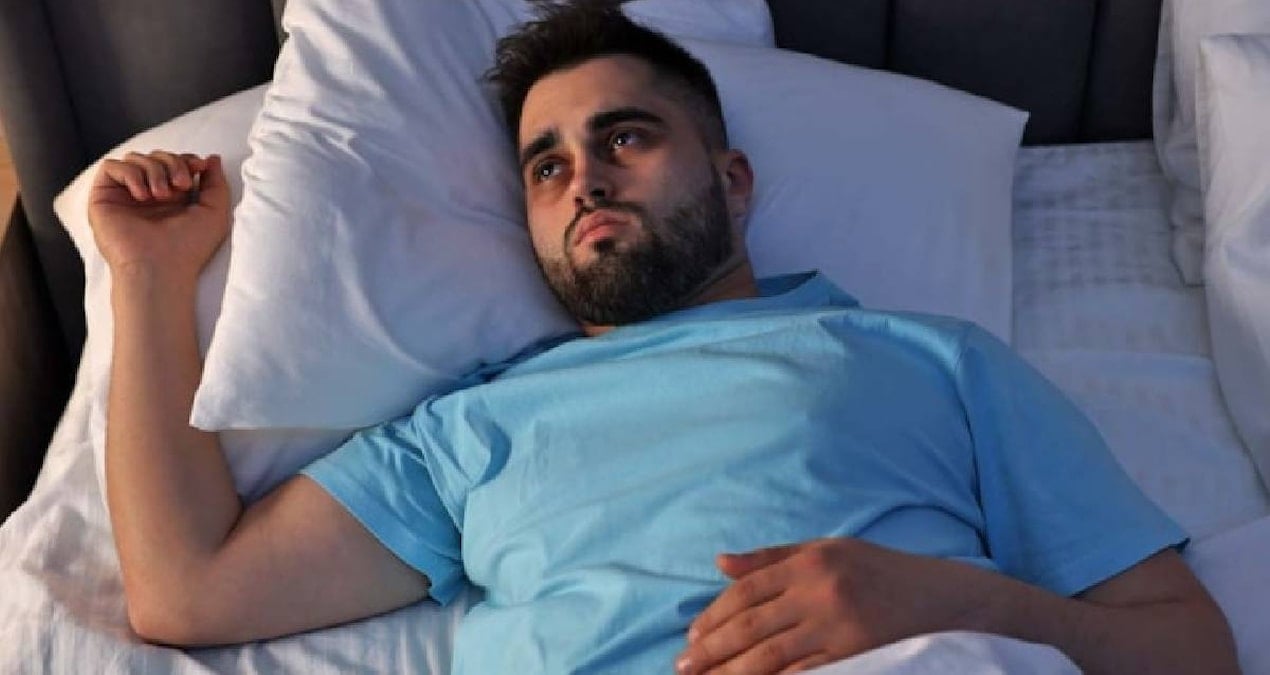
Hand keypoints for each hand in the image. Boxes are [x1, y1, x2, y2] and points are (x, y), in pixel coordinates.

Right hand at [87, 150, 230, 287]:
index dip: (187, 159)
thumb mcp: (216, 212)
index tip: (199, 167)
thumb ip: (217, 183)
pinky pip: (111, 166)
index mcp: (173, 198)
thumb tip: (212, 158)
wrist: (161, 269)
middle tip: (181, 185)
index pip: (176, 162)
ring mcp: (125, 197)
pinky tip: (142, 196)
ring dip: (154, 170)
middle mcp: (148, 196)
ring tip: (161, 195)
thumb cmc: (189, 247)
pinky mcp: (103, 199)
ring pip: (135, 158)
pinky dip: (130, 174)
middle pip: (156, 156)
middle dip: (172, 162)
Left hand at [677, 538, 984, 674]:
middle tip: (684, 666)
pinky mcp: (855, 655)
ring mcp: (838, 625)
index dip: (714, 615)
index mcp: (809, 561)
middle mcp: (820, 590)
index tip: (692, 636)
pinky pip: (804, 674)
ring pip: (770, 655)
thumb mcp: (828, 551)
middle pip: (751, 624)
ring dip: (731, 672)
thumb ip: (772, 558)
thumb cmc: (879, 572)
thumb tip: (720, 563)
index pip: (746, 590)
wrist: (944, 599)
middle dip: (712, 648)